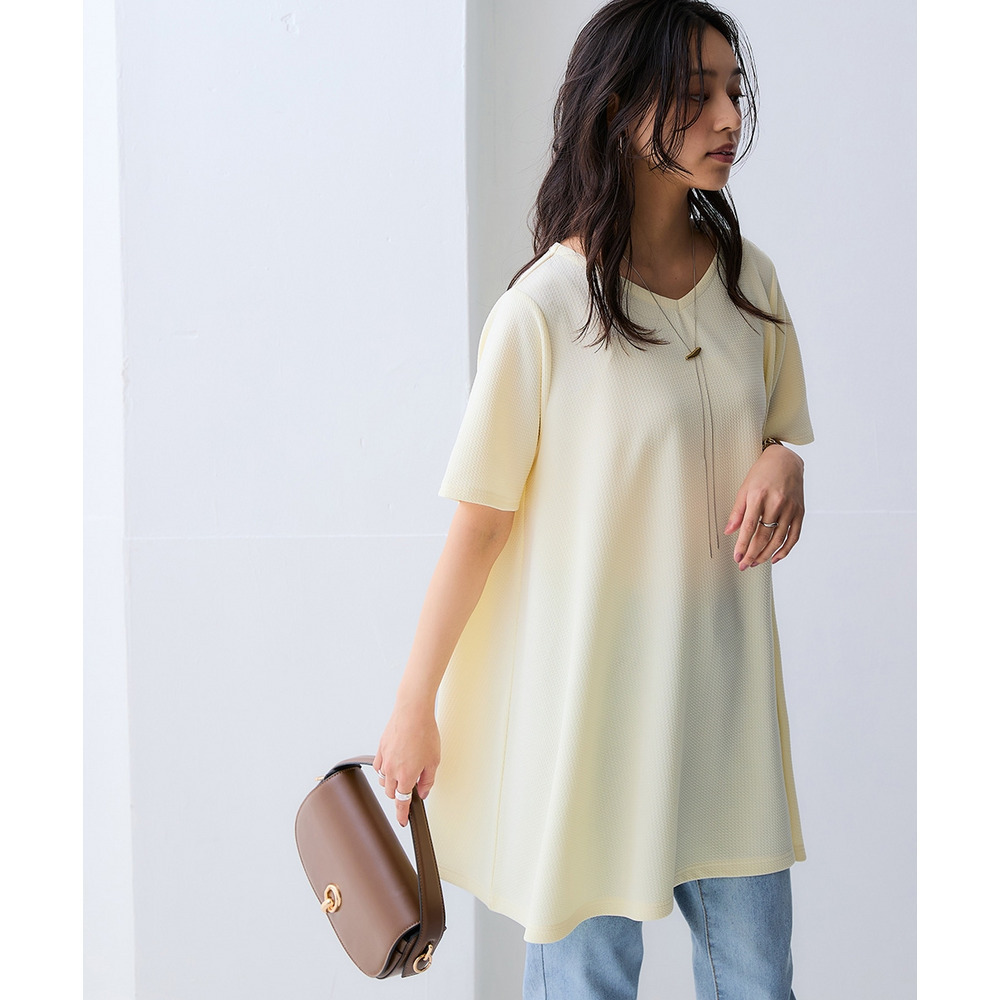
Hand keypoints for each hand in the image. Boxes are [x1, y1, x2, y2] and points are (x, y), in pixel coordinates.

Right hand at [373, 701, 439, 826]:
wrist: (412, 711)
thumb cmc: (425, 732)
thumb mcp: (434, 760)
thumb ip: (428, 780)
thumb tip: (422, 792)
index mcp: (406, 776)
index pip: (402, 802)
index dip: (402, 815)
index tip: (402, 821)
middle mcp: (392, 770)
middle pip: (391, 793)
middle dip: (400, 795)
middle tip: (410, 788)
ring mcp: (384, 759)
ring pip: (383, 781)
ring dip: (391, 783)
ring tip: (403, 774)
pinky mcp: (380, 749)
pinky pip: (378, 767)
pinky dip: (384, 770)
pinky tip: (393, 764)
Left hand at [724, 444, 804, 569]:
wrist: (786, 460)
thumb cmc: (762, 473)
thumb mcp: (744, 488)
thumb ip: (737, 511)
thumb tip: (729, 531)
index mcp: (759, 496)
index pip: (749, 527)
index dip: (742, 545)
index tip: (737, 557)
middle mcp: (776, 503)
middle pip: (764, 536)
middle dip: (753, 554)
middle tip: (744, 565)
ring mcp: (790, 508)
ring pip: (778, 539)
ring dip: (766, 555)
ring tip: (756, 563)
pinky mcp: (800, 512)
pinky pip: (794, 536)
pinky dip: (785, 549)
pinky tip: (775, 557)